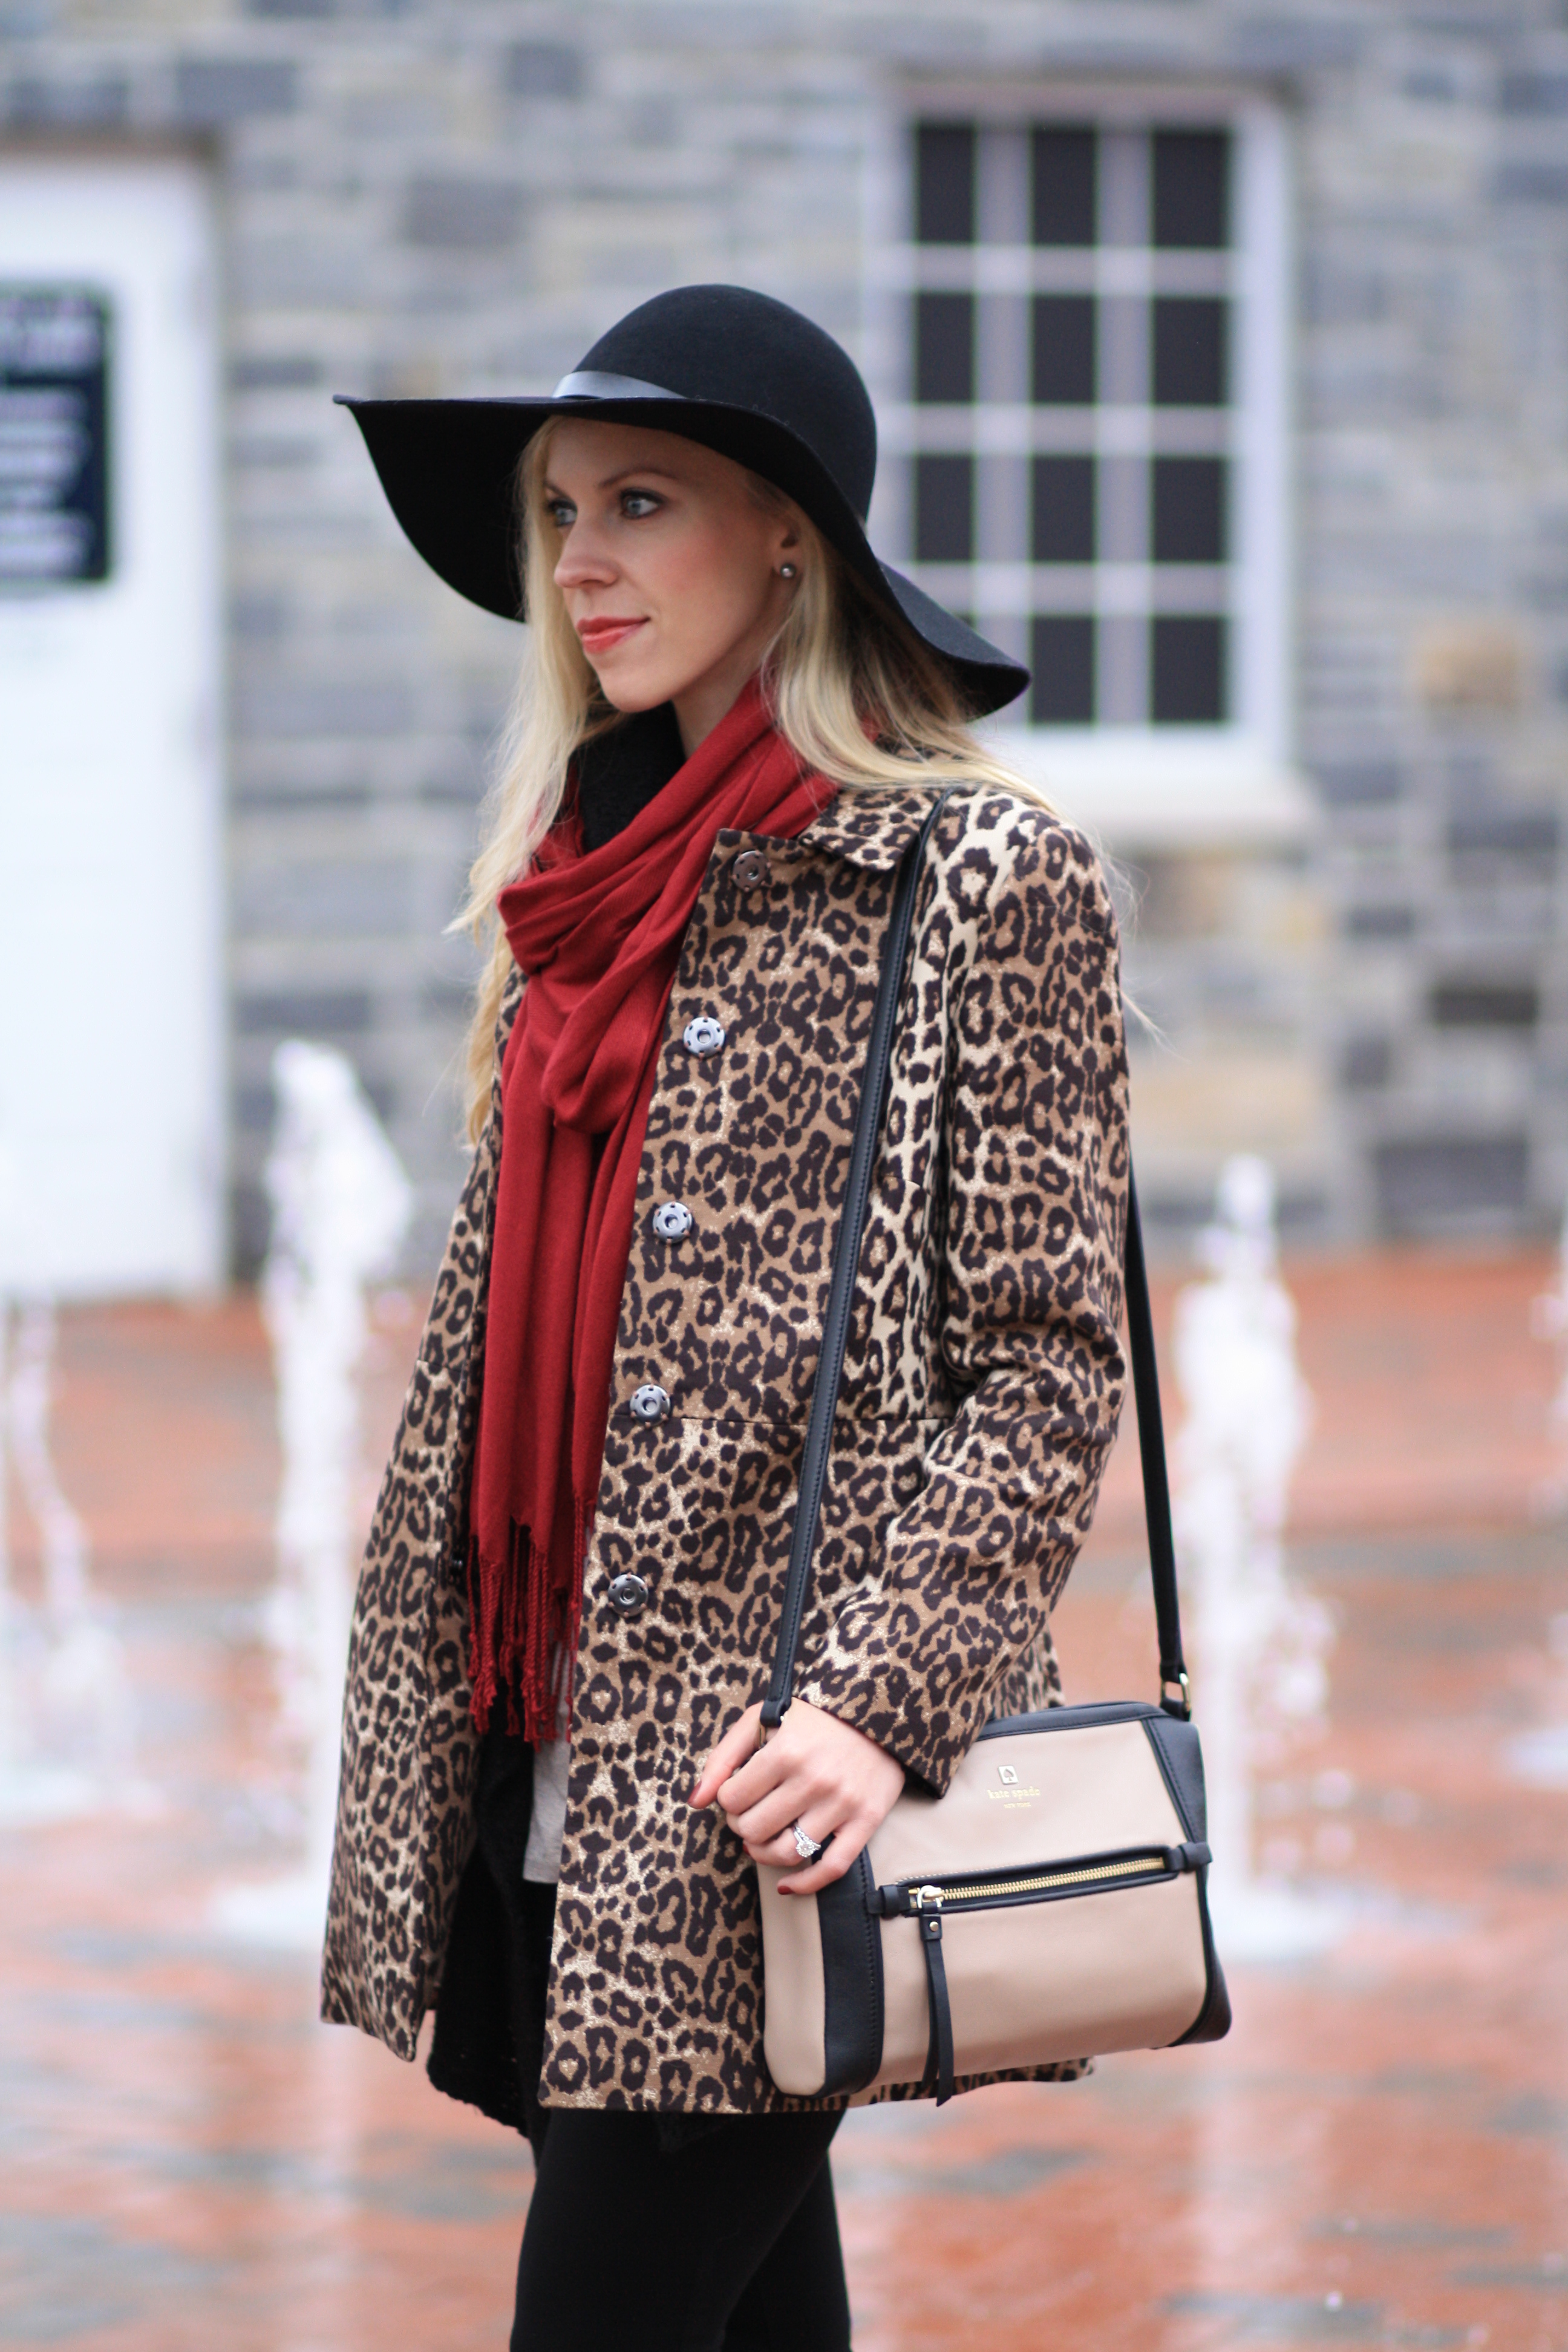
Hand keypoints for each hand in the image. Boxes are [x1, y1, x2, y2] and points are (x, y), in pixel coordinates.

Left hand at [690, 1697, 905, 1895]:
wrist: (877, 1712)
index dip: (727, 1799)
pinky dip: (805, 1883)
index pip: (732, 1799)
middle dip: (742, 1826)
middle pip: (755, 1829)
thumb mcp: (761, 1719)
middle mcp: (814, 1780)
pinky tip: (787, 1884)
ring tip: (762, 1839)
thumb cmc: (812, 1717)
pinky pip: (831, 1868)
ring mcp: (842, 1804)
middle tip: (748, 1813)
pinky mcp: (866, 1821)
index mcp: (786, 1751)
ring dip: (764, 1853)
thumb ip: (724, 1757)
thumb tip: (696, 1801)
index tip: (736, 1791)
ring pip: (787, 1853)